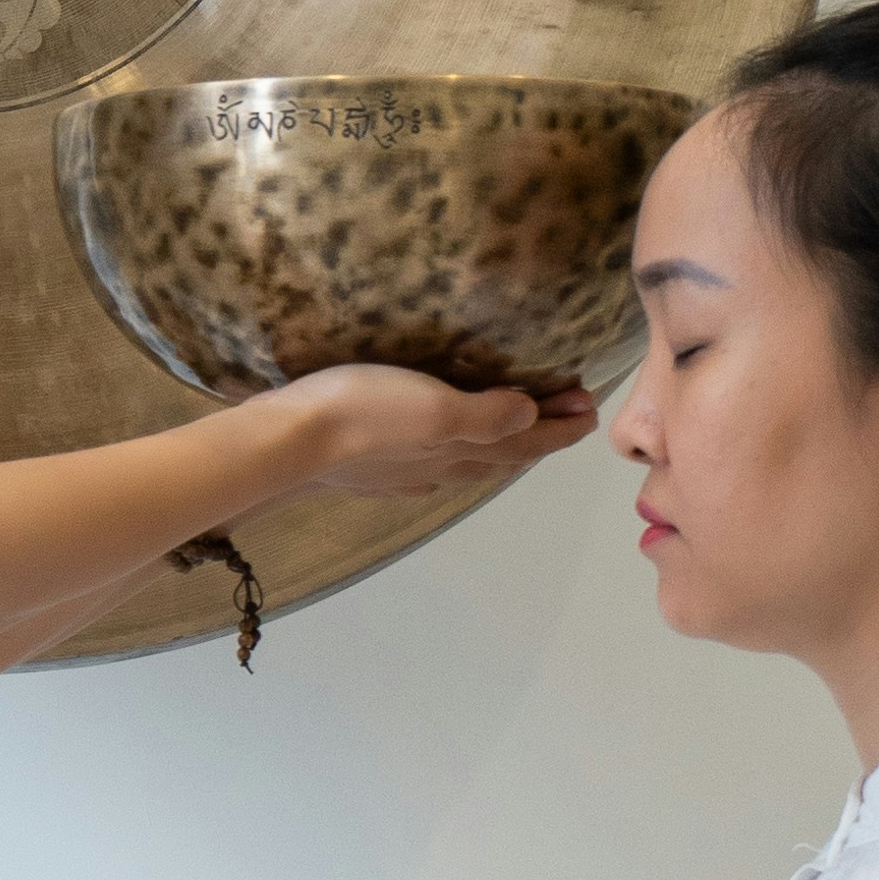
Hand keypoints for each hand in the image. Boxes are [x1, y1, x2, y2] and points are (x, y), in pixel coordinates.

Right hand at [273, 364, 596, 504]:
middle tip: (570, 408)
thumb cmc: (366, 413)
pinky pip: (435, 460)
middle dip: (540, 434)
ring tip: (519, 423)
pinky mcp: (375, 467)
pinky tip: (445, 444)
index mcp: (462, 452)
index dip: (560, 428)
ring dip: (501, 444)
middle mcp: (442, 468)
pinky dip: (458, 449)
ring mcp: (407, 472)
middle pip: (504, 456)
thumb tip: (530, 417)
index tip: (589, 408)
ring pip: (470, 462)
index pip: (526, 444)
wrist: (289, 441)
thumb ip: (486, 415)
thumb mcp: (436, 407)